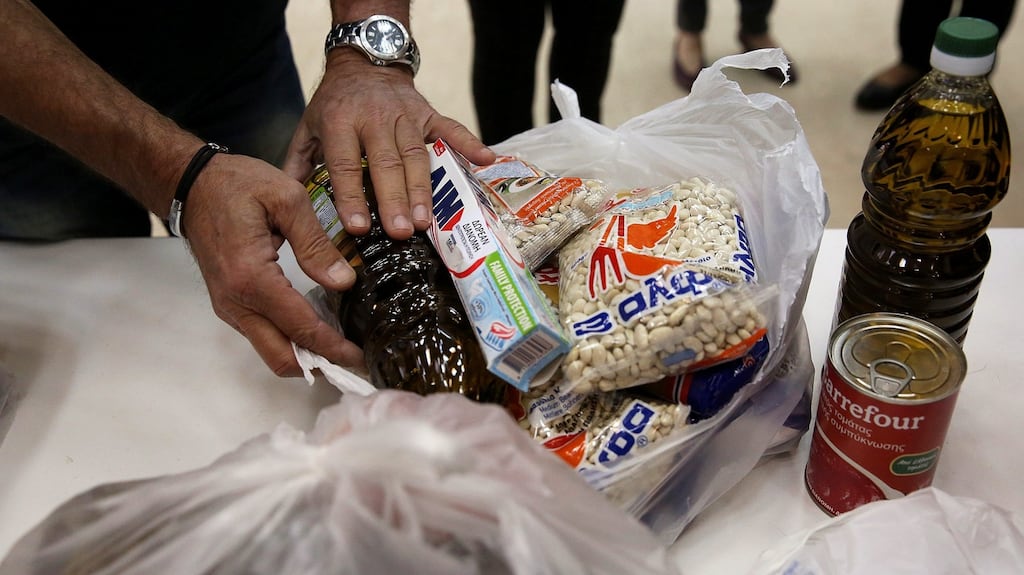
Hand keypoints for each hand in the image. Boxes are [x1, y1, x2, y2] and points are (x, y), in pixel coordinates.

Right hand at [183, 153, 364, 375]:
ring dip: (305, 355)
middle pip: (281, 358)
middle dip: (319, 365)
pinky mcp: (229, 303)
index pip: (300, 328)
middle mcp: (235, 301)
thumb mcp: (287, 199)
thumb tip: (344, 281)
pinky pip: (261, 334)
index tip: (359, 356)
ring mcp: (229, 306)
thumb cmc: (237, 185)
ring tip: (340, 346)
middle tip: (353, 361)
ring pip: (270, 350)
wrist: (192, 184)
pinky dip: (289, 339)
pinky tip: (315, 326)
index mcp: (251, 277)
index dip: (333, 347)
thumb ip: (316, 244)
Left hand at [283, 51, 494, 239]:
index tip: (357, 226)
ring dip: (422, 189)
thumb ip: (299, 166)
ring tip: (424, 221)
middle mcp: (374, 118)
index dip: (351, 196)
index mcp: (340, 121)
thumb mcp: (308, 128)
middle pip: (386, 163)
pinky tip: (486, 160)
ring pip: (416, 155)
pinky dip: (469, 143)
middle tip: (400, 231)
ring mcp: (405, 115)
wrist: (364, 61)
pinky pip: (451, 129)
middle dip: (394, 199)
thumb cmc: (335, 103)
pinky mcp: (428, 113)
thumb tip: (287, 208)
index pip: (345, 164)